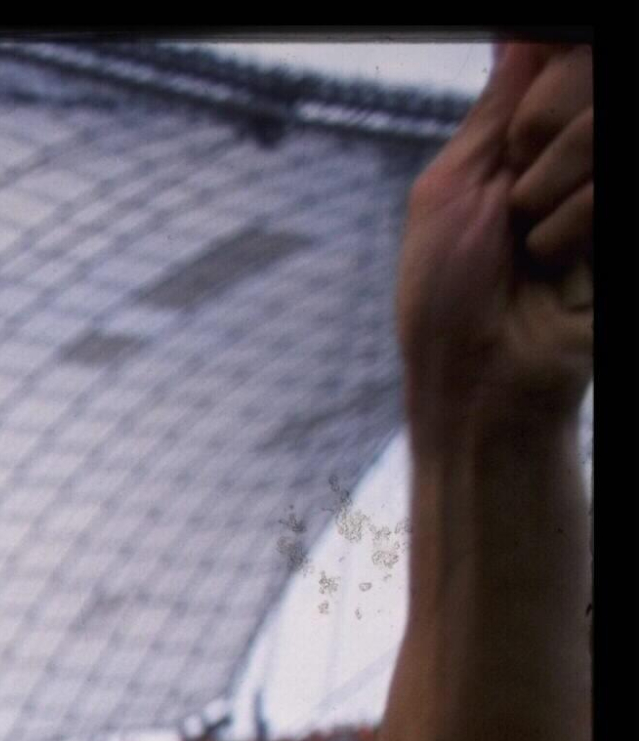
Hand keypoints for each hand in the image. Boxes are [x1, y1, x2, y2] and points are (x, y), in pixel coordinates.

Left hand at [397, 42, 594, 433]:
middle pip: (578, 80)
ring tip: (532, 248)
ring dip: (547, 197)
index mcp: (518, 137)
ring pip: (595, 131)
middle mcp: (570, 152)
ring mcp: (599, 186)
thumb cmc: (446, 299)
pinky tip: (557, 266)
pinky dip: (572, 227)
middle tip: (511, 210)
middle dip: (532, 143)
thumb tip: (522, 35)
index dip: (539, 84)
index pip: (552, 61)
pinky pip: (605, 187)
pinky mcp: (619, 221)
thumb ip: (496, 109)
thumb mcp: (450, 191)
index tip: (510, 134)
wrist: (484, 381)